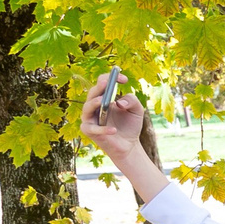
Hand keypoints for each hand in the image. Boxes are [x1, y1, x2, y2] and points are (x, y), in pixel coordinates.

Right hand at [78, 73, 165, 200]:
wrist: (129, 145)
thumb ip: (132, 101)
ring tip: (104, 100)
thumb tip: (119, 102)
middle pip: (93, 92)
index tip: (124, 79)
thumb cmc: (130, 125)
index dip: (111, 78)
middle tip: (107, 82)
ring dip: (94, 103)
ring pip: (87, 107)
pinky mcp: (90, 131)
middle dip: (100, 86)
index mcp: (104, 97)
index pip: (103, 82)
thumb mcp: (137, 110)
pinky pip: (93, 128)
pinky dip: (103, 129)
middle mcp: (94, 105)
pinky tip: (113, 130)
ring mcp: (91, 118)